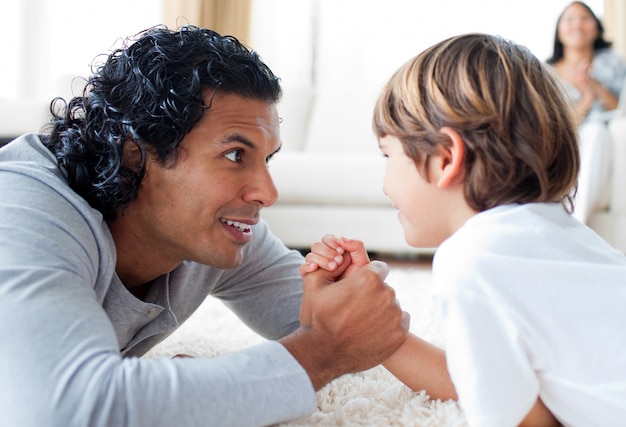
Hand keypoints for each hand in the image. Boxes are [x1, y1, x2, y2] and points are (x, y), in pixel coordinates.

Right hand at [281, 259, 409, 389]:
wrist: (324, 353)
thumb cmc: (318, 318)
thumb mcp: (315, 285)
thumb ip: (328, 263)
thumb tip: (339, 253)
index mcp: (368, 278)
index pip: (378, 268)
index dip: (368, 276)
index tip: (359, 288)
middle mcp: (386, 293)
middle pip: (385, 287)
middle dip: (373, 294)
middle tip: (356, 309)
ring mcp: (395, 314)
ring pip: (392, 305)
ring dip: (381, 310)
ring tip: (361, 322)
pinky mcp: (401, 333)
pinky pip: (400, 321)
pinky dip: (389, 325)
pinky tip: (371, 331)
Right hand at [299, 235, 369, 279]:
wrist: (350, 300)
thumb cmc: (358, 281)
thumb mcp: (361, 263)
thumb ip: (357, 247)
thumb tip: (343, 238)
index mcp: (334, 251)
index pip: (327, 239)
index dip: (333, 242)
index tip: (341, 251)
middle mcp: (323, 257)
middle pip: (317, 246)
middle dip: (327, 252)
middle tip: (338, 262)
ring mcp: (315, 267)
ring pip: (310, 255)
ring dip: (321, 259)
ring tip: (332, 268)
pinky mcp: (309, 277)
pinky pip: (303, 268)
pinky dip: (307, 266)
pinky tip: (315, 268)